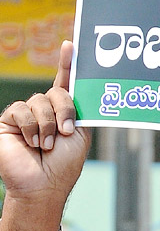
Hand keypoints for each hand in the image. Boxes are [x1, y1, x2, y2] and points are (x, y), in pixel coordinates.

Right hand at [0, 41, 89, 203]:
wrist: (43, 185)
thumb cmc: (63, 164)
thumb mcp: (78, 134)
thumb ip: (78, 110)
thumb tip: (80, 86)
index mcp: (63, 112)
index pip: (65, 83)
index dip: (67, 64)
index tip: (71, 45)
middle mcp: (44, 110)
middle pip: (56, 91)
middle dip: (64, 110)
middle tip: (65, 131)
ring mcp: (25, 115)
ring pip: (39, 100)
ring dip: (47, 124)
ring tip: (46, 145)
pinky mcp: (8, 121)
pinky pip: (21, 110)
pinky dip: (30, 127)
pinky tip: (32, 142)